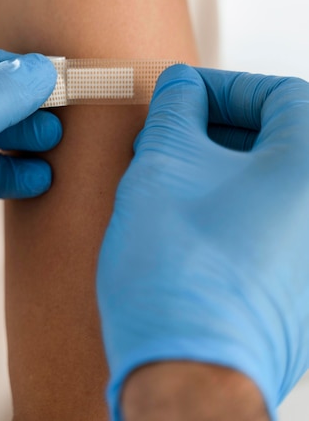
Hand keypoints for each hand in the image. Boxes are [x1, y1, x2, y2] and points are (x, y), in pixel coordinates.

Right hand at [97, 65, 308, 419]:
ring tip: (168, 176)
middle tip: (168, 135)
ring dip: (219, 168)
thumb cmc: (179, 275)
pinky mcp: (299, 289)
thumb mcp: (162, 167)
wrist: (188, 371)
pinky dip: (230, 207)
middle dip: (216, 129)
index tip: (183, 94)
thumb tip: (179, 88)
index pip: (281, 94)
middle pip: (280, 140)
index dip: (223, 86)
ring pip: (269, 186)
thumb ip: (174, 111)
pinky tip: (184, 218)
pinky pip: (268, 225)